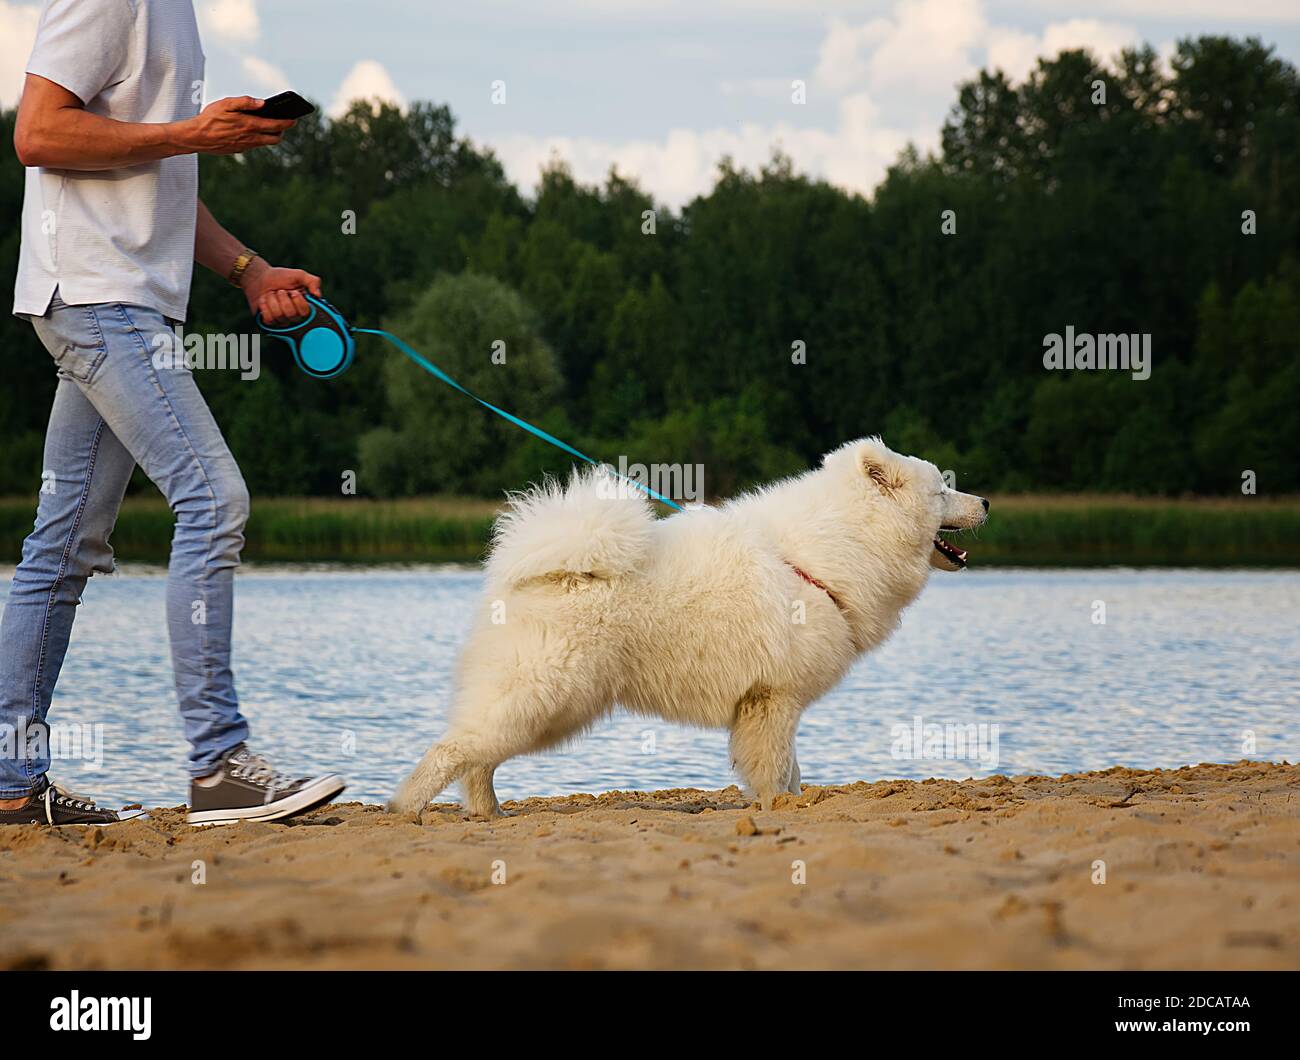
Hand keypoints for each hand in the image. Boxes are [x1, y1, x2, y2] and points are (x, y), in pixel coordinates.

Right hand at [174, 97, 294, 154]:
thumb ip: (245, 102)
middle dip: (281, 130)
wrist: (196, 137)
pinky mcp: (240, 150)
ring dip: (270, 135)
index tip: (294, 119)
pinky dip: (258, 138)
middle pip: (275, 138)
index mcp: (249, 125)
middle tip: (282, 122)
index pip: (276, 125)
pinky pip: (254, 145)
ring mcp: (246, 146)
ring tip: (270, 125)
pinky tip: (254, 131)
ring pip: (265, 143)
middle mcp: (251, 138)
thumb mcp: (226, 104)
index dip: (287, 122)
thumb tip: (263, 103)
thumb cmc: (209, 118)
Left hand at [241, 260, 322, 324]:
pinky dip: (265, 306)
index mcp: (305, 306)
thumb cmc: (280, 277)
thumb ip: (313, 281)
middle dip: (283, 298)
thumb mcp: (299, 275)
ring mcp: (283, 321)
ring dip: (272, 300)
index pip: (305, 312)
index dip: (298, 301)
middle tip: (280, 291)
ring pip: (279, 315)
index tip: (293, 291)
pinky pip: (269, 319)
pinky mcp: (270, 323)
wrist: (260, 278)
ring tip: (272, 294)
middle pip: (291, 314)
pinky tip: (265, 300)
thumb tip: (318, 295)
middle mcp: (295, 317)